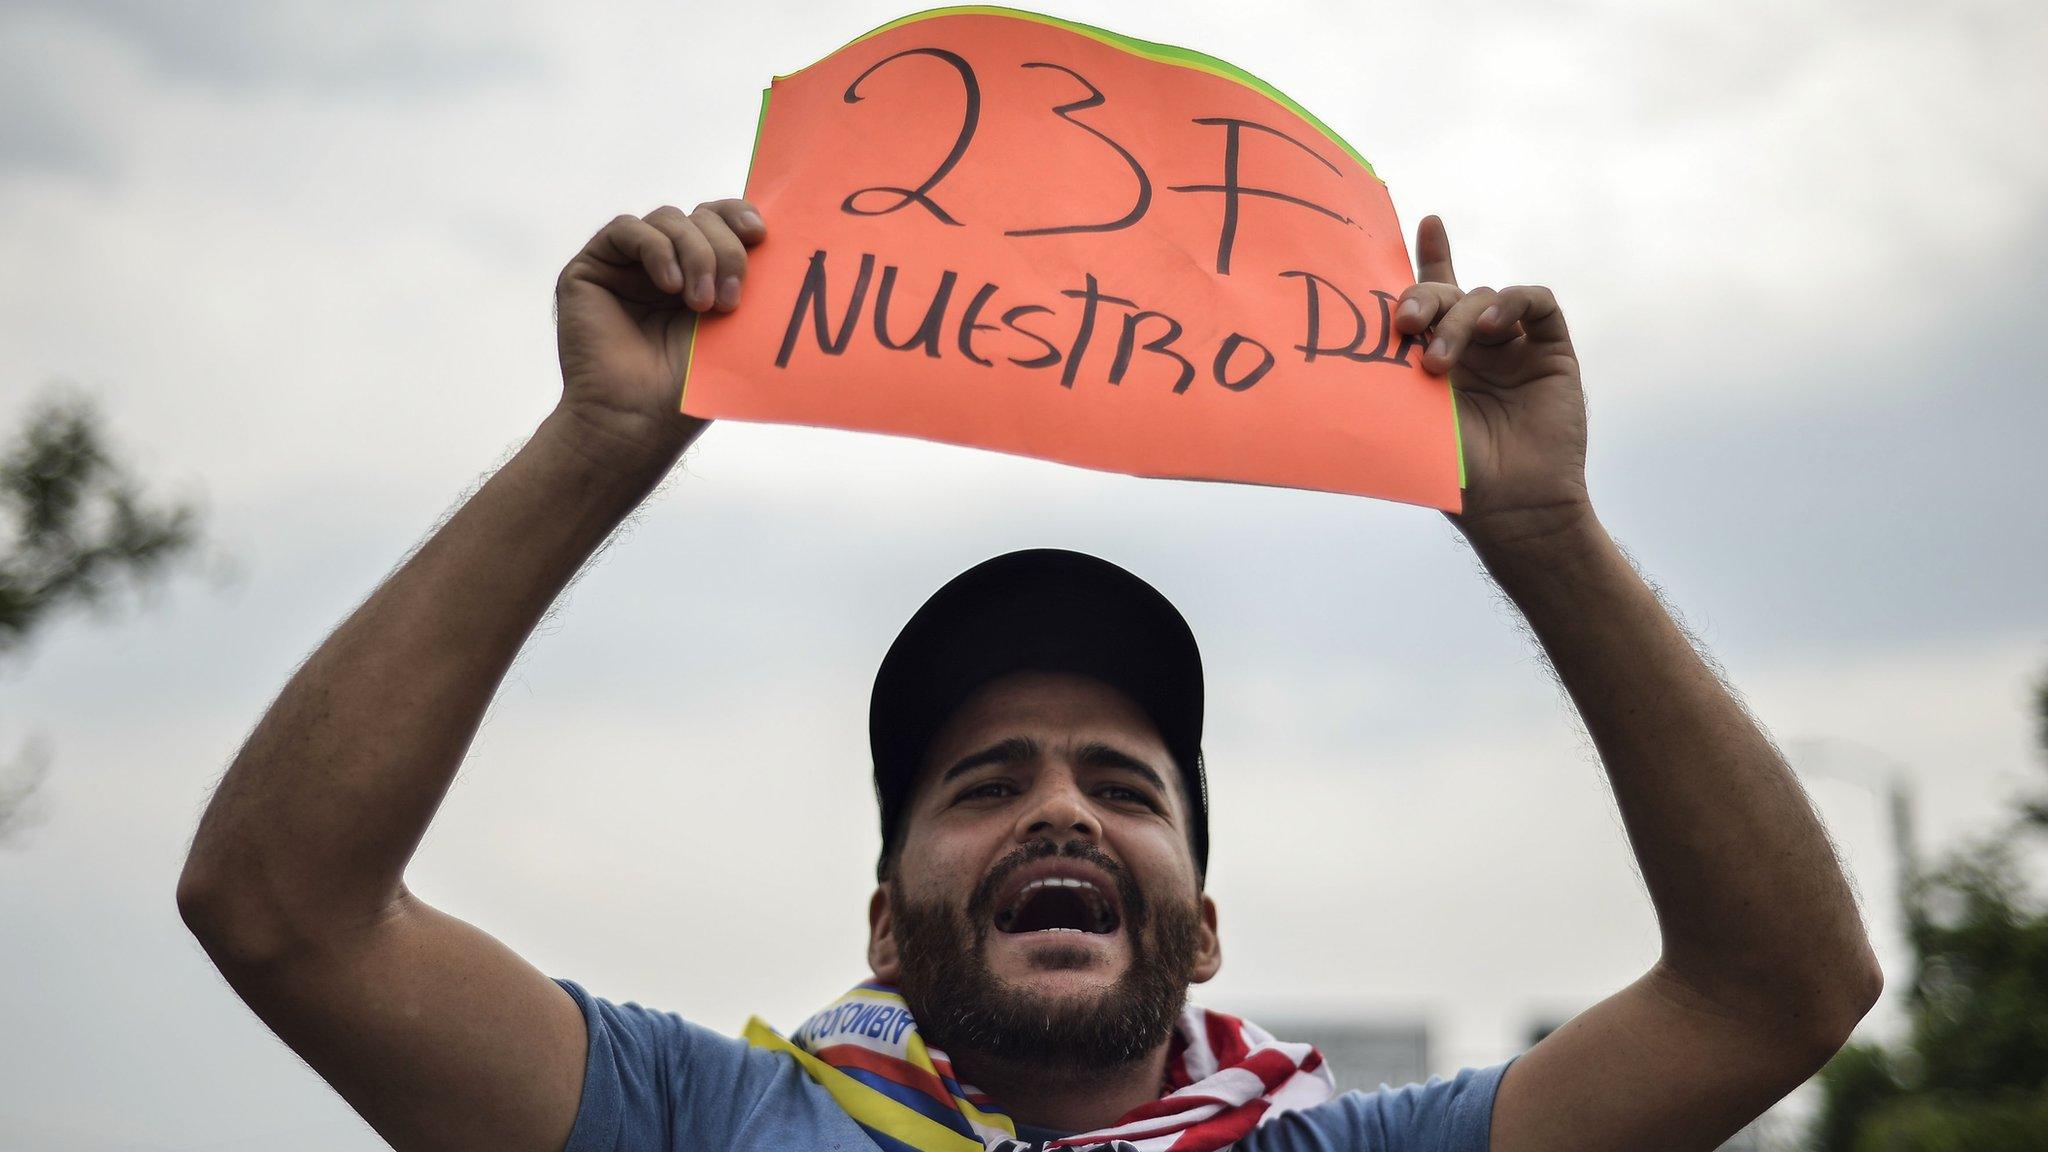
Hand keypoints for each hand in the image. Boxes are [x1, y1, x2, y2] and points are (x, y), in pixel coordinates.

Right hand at [551, 200, 765, 474]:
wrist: (639, 420)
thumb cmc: (690, 385)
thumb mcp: (733, 325)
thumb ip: (746, 278)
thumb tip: (772, 236)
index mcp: (699, 273)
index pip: (721, 220)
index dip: (739, 216)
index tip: (760, 235)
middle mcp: (664, 264)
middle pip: (700, 216)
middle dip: (723, 249)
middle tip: (731, 298)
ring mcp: (626, 265)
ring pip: (668, 219)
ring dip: (695, 254)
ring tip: (700, 304)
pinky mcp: (590, 268)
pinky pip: (627, 229)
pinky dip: (656, 250)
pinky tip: (671, 287)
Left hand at [1393, 216, 1592, 551]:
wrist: (1513, 506)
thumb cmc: (1456, 473)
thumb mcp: (1410, 419)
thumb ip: (1393, 377)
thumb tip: (1338, 355)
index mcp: (1437, 358)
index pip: (1429, 297)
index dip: (1429, 258)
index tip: (1424, 222)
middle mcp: (1474, 346)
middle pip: (1447, 295)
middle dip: (1422, 300)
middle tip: (1403, 325)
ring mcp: (1513, 346)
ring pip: (1483, 298)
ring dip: (1459, 319)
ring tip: (1439, 360)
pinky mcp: (1551, 350)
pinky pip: (1536, 303)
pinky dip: (1513, 302)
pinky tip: (1494, 324)